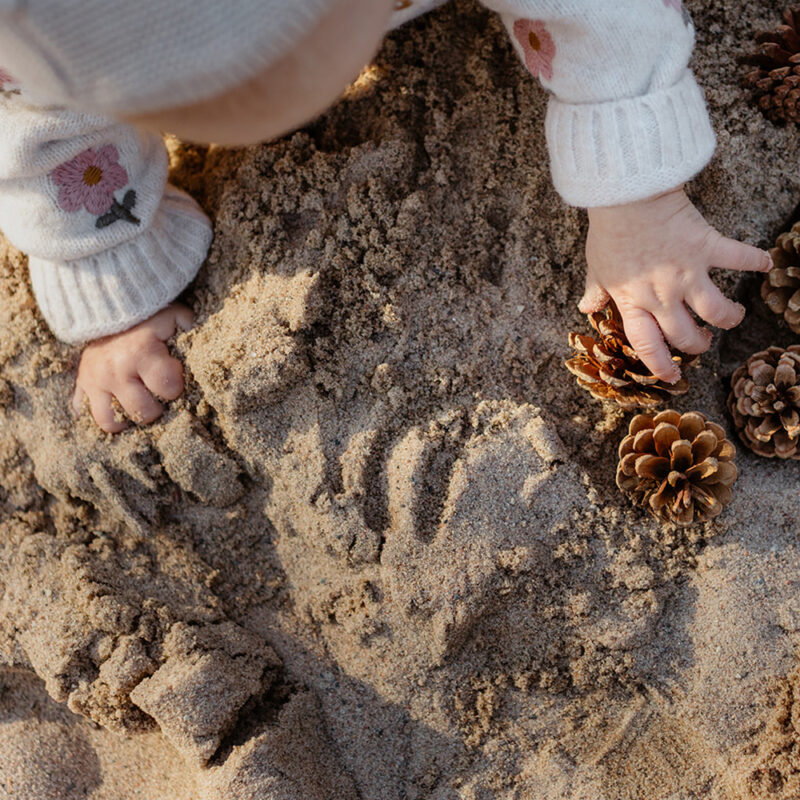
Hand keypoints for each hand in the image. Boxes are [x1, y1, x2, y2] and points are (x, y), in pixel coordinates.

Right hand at [72, 305, 192, 432]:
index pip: (168, 388)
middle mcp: (114, 370)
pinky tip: (118, 408)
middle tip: (157, 394)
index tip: (173, 374)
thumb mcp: (170, 316)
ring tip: (138, 406)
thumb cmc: (144, 317)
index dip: (176, 384)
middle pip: (144, 412)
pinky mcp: (80, 386)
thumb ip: (188, 327)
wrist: (102, 308)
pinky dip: (104, 416)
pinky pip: (86, 415)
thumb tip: (201, 341)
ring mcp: (94, 381)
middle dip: (157, 406)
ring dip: (128, 418)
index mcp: (140, 352)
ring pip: (111, 422)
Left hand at [583, 187, 771, 381]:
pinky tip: (766, 263)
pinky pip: (738, 257)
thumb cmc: (609, 231)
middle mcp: (663, 295)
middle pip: (686, 335)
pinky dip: (756, 260)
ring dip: (728, 318)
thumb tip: (586, 308)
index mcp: (634, 302)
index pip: (647, 345)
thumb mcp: (596, 266)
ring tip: (731, 316)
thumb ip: (596, 290)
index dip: (660, 365)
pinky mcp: (706, 247)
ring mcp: (687, 273)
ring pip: (717, 311)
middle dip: (697, 345)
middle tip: (701, 341)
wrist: (627, 196)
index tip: (671, 375)